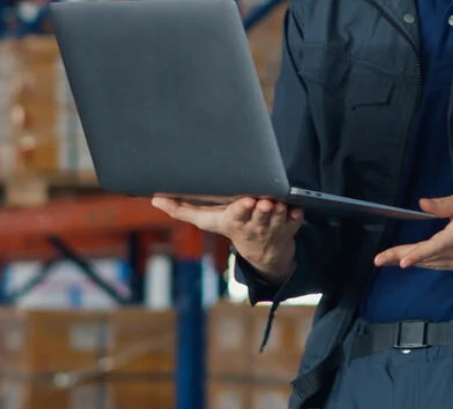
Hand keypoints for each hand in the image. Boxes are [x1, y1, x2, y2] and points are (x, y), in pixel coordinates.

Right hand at [151, 195, 302, 281]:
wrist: (264, 253)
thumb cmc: (234, 227)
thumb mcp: (208, 220)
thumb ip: (183, 210)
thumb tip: (155, 199)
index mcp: (236, 220)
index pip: (238, 214)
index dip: (243, 209)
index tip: (248, 201)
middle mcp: (255, 223)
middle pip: (260, 213)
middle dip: (263, 208)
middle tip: (264, 201)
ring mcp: (275, 224)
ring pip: (279, 214)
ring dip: (280, 208)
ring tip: (278, 201)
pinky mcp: (292, 223)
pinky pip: (298, 216)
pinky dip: (297, 212)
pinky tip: (296, 207)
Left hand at [373, 193, 452, 271]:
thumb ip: (444, 205)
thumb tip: (422, 204)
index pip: (435, 246)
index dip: (417, 254)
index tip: (401, 262)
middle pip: (428, 257)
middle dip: (402, 257)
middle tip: (379, 260)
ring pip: (432, 264)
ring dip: (411, 261)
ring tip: (388, 259)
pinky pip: (441, 265)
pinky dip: (426, 262)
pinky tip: (413, 259)